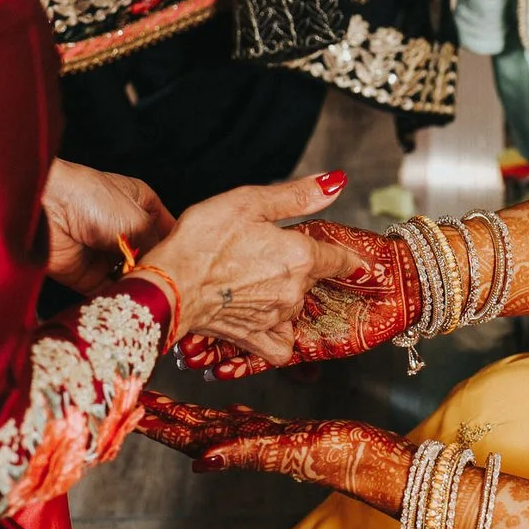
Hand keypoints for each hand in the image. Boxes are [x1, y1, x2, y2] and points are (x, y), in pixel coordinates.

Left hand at [43, 160, 174, 294]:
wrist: (44, 208)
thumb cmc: (91, 198)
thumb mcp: (137, 219)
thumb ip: (158, 247)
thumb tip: (169, 271)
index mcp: (141, 205)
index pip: (169, 230)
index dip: (181, 248)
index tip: (194, 267)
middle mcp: (124, 229)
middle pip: (151, 257)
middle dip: (160, 271)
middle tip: (176, 288)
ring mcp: (104, 253)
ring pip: (131, 277)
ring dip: (140, 286)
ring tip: (156, 298)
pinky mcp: (86, 275)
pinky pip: (109, 291)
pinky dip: (120, 298)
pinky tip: (133, 301)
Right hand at [133, 174, 369, 366]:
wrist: (168, 284)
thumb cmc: (202, 239)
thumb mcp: (249, 202)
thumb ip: (298, 196)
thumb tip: (336, 183)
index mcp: (299, 256)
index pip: (340, 259)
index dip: (350, 259)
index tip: (361, 263)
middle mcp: (294, 291)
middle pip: (313, 279)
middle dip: (302, 268)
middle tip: (274, 255)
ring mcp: (276, 318)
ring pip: (295, 307)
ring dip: (286, 296)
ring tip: (258, 281)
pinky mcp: (254, 338)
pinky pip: (280, 345)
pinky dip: (280, 337)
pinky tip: (269, 323)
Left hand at [139, 393, 412, 509]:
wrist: (380, 463)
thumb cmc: (342, 456)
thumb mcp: (292, 451)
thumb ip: (247, 452)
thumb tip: (198, 463)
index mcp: (243, 447)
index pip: (187, 434)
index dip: (156, 421)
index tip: (126, 403)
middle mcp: (246, 445)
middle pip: (190, 427)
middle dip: (157, 411)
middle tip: (124, 388)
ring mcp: (262, 439)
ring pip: (210, 423)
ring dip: (180, 411)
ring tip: (155, 394)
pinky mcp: (282, 432)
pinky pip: (241, 420)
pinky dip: (219, 411)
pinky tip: (216, 404)